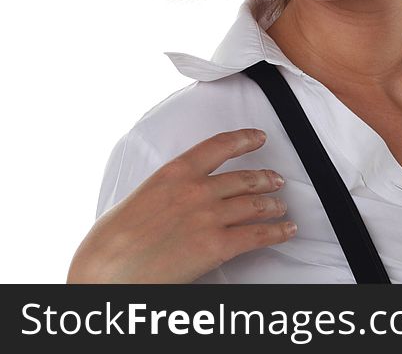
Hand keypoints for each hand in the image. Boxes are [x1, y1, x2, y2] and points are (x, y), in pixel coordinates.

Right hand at [67, 128, 295, 282]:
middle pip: (244, 178)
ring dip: (273, 205)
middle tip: (275, 180)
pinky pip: (258, 235)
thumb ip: (164, 191)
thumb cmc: (109, 244)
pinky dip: (277, 232)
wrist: (105, 274)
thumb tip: (173, 197)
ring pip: (255, 204)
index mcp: (173, 173)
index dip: (244, 140)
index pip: (219, 146)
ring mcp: (209, 217)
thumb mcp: (137, 199)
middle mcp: (196, 190)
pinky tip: (286, 230)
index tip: (258, 138)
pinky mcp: (217, 246)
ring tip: (280, 206)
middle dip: (265, 179)